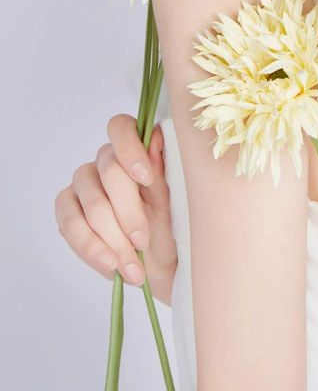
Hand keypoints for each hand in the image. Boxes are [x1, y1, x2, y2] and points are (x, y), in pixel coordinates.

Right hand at [54, 115, 177, 292]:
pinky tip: (109, 264)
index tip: (146, 179)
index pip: (121, 128)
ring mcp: (83, 183)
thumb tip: (155, 138)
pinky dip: (90, 247)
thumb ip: (162, 169)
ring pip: (90, 202)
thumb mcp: (173, 200)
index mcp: (135, 147)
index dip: (130, 149)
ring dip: (112, 238)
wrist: (158, 262)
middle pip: (109, 172)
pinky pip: (69, 223)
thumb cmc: (169, 223)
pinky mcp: (67, 209)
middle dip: (128, 212)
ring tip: (131, 266)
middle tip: (142, 241)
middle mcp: (106, 159)